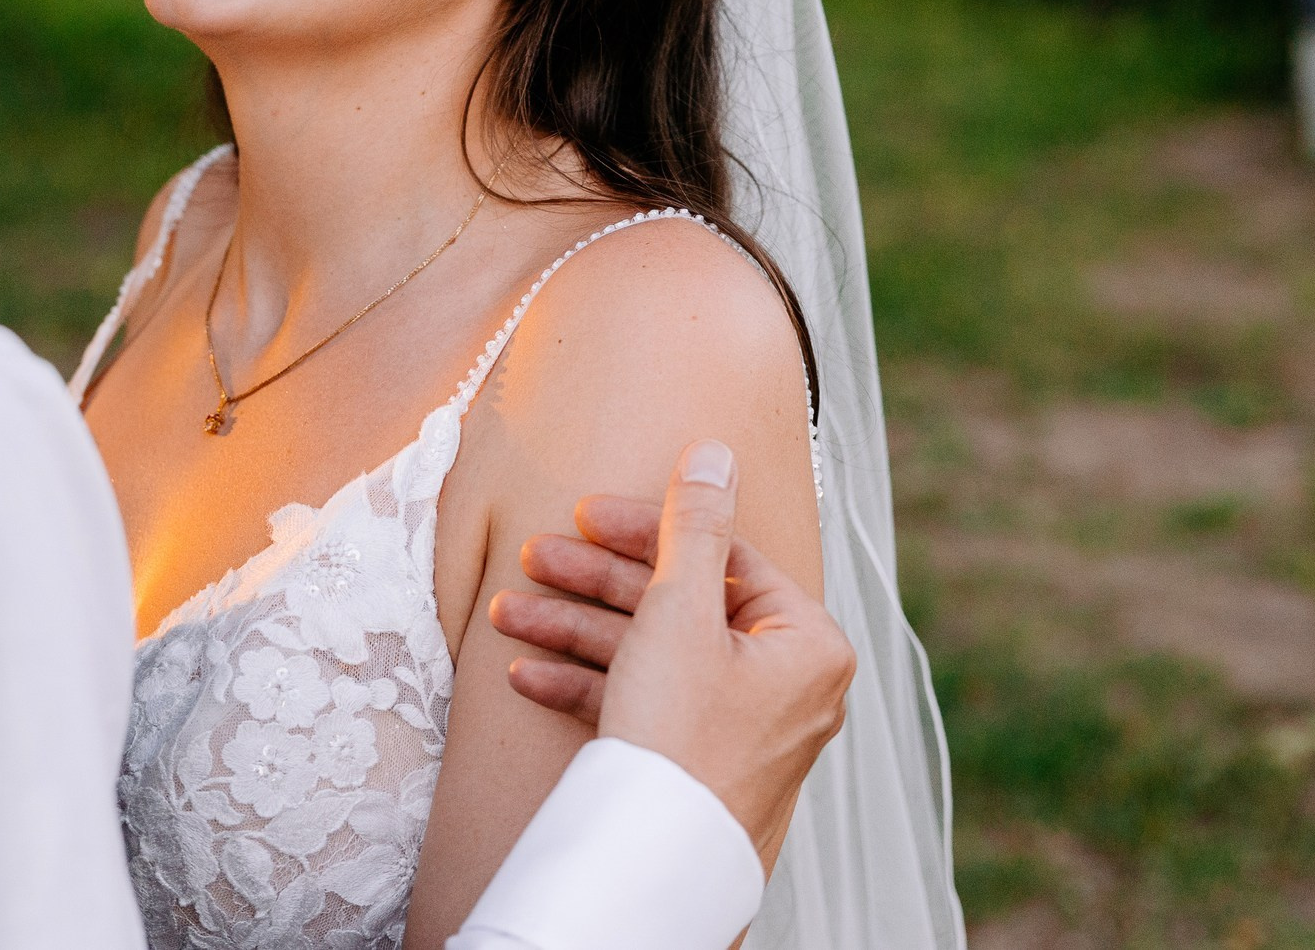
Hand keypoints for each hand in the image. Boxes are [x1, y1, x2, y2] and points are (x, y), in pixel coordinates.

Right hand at [487, 439, 854, 874]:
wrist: (656, 862)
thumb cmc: (681, 736)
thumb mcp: (679, 611)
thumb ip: (693, 524)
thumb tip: (715, 452)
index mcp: (805, 642)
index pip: (723, 556)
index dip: (649, 529)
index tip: (585, 513)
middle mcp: (786, 685)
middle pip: (682, 605)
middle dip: (596, 582)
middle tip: (535, 557)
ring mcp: (744, 727)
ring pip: (654, 654)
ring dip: (575, 630)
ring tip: (508, 615)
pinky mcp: (701, 760)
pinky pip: (648, 704)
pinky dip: (591, 685)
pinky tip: (529, 675)